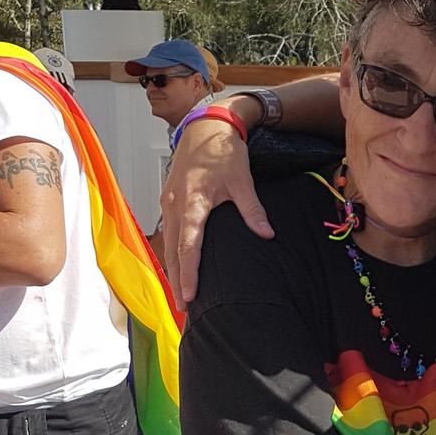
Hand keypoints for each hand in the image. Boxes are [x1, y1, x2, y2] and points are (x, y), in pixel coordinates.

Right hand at [160, 117, 272, 307]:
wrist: (205, 126)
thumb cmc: (223, 152)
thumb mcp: (242, 180)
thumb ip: (252, 210)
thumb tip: (267, 234)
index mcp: (193, 202)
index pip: (189, 246)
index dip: (189, 273)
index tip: (190, 296)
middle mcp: (175, 205)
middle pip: (174, 251)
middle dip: (178, 280)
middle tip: (184, 308)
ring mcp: (168, 202)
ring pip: (169, 243)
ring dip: (174, 269)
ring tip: (181, 294)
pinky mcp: (168, 199)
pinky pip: (168, 231)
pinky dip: (173, 251)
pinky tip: (178, 265)